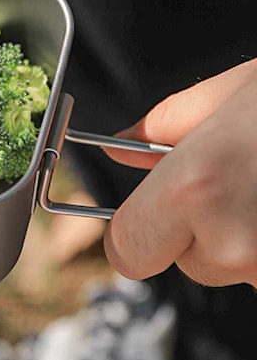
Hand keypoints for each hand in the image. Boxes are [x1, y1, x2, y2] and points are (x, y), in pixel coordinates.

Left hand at [103, 57, 256, 286]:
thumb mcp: (232, 93)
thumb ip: (163, 125)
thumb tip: (120, 147)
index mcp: (196, 187)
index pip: (126, 249)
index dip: (132, 231)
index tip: (143, 214)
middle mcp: (233, 241)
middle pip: (183, 262)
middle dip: (194, 230)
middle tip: (226, 185)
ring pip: (230, 266)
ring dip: (239, 236)